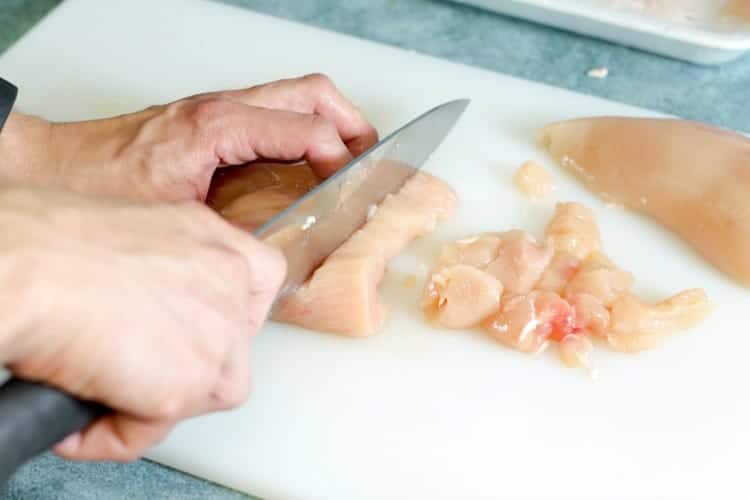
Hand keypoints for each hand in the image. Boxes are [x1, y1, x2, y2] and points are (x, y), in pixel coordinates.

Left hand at [0, 73, 377, 200]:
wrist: (55, 163)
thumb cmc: (100, 183)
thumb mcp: (174, 217)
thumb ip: (232, 229)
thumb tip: (276, 251)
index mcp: (219, 126)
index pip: (305, 126)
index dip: (339, 157)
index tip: (349, 188)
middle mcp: (225, 108)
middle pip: (312, 92)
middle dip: (351, 123)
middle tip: (367, 161)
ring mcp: (221, 110)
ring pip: (297, 94)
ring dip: (332, 121)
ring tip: (350, 159)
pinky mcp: (215, 121)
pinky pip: (276, 112)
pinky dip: (304, 129)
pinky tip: (307, 162)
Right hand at [0, 186, 285, 460]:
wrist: (21, 267)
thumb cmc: (47, 241)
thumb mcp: (134, 234)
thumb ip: (166, 266)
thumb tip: (149, 309)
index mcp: (212, 239)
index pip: (261, 277)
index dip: (233, 309)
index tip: (202, 325)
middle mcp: (227, 284)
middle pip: (233, 345)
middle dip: (185, 364)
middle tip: (134, 365)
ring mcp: (215, 336)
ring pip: (205, 392)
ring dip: (154, 403)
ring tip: (103, 393)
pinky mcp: (186, 384)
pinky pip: (153, 429)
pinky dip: (114, 435)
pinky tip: (78, 423)